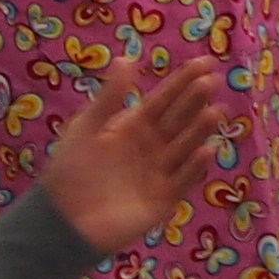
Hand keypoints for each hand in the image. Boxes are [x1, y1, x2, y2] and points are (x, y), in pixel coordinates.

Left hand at [39, 65, 239, 252]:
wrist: (63, 219)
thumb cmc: (71, 170)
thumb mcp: (86, 127)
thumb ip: (110, 97)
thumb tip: (126, 58)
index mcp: (134, 126)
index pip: (164, 99)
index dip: (183, 81)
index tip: (206, 62)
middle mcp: (152, 146)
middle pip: (179, 119)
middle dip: (196, 101)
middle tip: (212, 82)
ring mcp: (160, 173)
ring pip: (186, 146)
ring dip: (201, 130)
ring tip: (215, 112)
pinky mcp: (164, 199)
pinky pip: (183, 180)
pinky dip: (195, 167)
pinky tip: (207, 150)